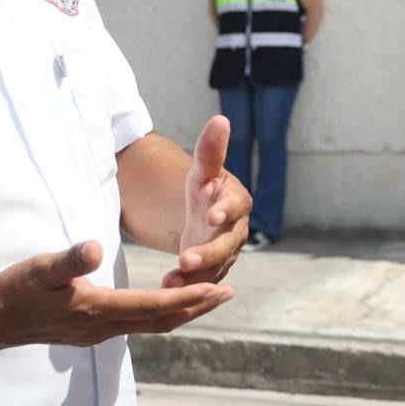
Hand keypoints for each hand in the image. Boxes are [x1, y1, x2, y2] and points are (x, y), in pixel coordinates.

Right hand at [0, 240, 232, 347]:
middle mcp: (104, 327)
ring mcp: (98, 332)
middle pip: (162, 320)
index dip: (188, 296)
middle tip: (229, 293)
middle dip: (197, 307)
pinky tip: (167, 303)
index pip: (154, 305)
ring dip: (182, 311)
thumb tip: (96, 249)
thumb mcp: (40, 268)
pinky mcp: (91, 330)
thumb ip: (69, 259)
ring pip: (151, 324)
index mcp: (97, 309)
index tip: (217, 288)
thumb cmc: (15, 290)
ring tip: (209, 297)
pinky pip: (138, 324)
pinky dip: (161, 313)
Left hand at [163, 115, 250, 287]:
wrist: (203, 218)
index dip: (226, 211)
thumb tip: (220, 118)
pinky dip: (186, 286)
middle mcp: (236, 231)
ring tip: (172, 280)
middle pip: (226, 245)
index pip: (236, 206)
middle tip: (186, 259)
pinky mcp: (214, 273)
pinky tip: (167, 287)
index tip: (213, 215)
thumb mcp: (202, 170)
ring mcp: (226, 255)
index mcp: (237, 202)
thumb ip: (210, 150)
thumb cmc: (205, 189)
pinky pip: (202, 283)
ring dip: (194, 277)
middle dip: (207, 254)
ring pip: (215, 269)